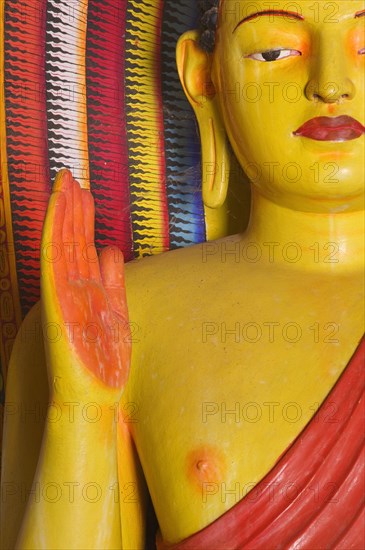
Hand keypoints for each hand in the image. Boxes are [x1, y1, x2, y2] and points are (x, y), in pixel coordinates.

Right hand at [41, 170, 130, 402]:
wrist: (93, 395)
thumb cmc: (103, 359)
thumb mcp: (115, 312)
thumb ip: (112, 280)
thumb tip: (109, 248)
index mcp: (85, 288)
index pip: (81, 244)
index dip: (81, 216)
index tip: (82, 189)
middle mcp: (71, 287)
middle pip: (71, 239)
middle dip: (71, 207)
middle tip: (70, 175)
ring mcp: (63, 295)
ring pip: (61, 246)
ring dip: (62, 214)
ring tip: (64, 184)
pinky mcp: (58, 307)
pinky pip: (55, 266)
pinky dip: (55, 239)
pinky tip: (57, 216)